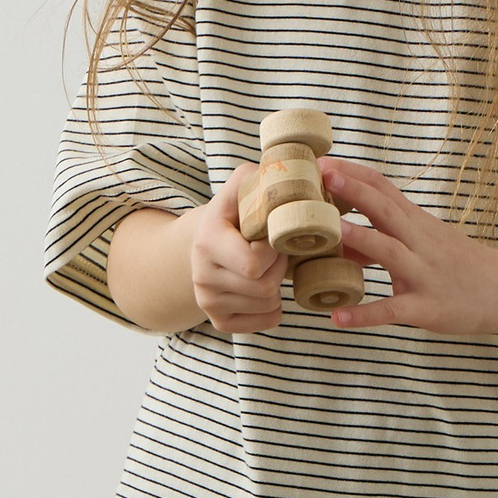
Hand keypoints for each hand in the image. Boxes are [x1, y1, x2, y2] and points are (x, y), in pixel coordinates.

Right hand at [184, 168, 290, 334]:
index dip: (274, 250)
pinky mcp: (218, 321)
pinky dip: (275, 307)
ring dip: (278, 285)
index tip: (272, 235)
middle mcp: (201, 276)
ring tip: (267, 266)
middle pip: (264, 286)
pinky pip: (266, 322)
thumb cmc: (234, 212)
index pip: (254, 263)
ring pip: (268, 304)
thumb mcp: (242, 184)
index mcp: (207, 241)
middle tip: (275, 251)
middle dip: (279, 267)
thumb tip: (296, 175)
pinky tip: (264, 287)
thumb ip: (263, 175)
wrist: (205, 241)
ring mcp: (207, 302)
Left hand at [316, 157, 497, 339]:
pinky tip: (339, 318)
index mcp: (416, 223)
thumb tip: (339, 239)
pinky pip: (393, 310)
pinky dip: (366, 314)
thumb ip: (383, 236)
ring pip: (391, 252)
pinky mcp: (427, 307)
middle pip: (386, 210)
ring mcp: (424, 273)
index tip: (322, 162)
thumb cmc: (458, 263)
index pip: (384, 188)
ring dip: (362, 239)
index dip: (354, 174)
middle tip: (323, 175)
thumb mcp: (424, 242)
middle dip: (355, 192)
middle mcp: (420, 242)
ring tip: (331, 231)